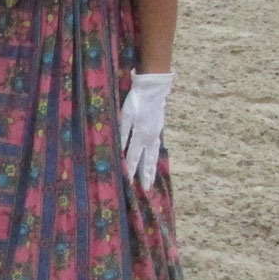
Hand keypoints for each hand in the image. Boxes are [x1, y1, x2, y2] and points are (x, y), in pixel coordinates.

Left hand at [118, 71, 172, 192]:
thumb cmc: (136, 101)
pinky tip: (154, 162)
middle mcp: (150, 138)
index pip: (134, 157)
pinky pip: (157, 149)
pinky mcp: (158, 130)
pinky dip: (155, 158)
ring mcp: (156, 134)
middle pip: (147, 161)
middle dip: (146, 176)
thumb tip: (120, 149)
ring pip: (154, 156)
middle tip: (146, 190)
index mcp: (141, 135)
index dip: (131, 171)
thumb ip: (122, 132)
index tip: (129, 183)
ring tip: (151, 181)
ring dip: (152, 169)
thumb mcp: (126, 115)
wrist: (153, 89)